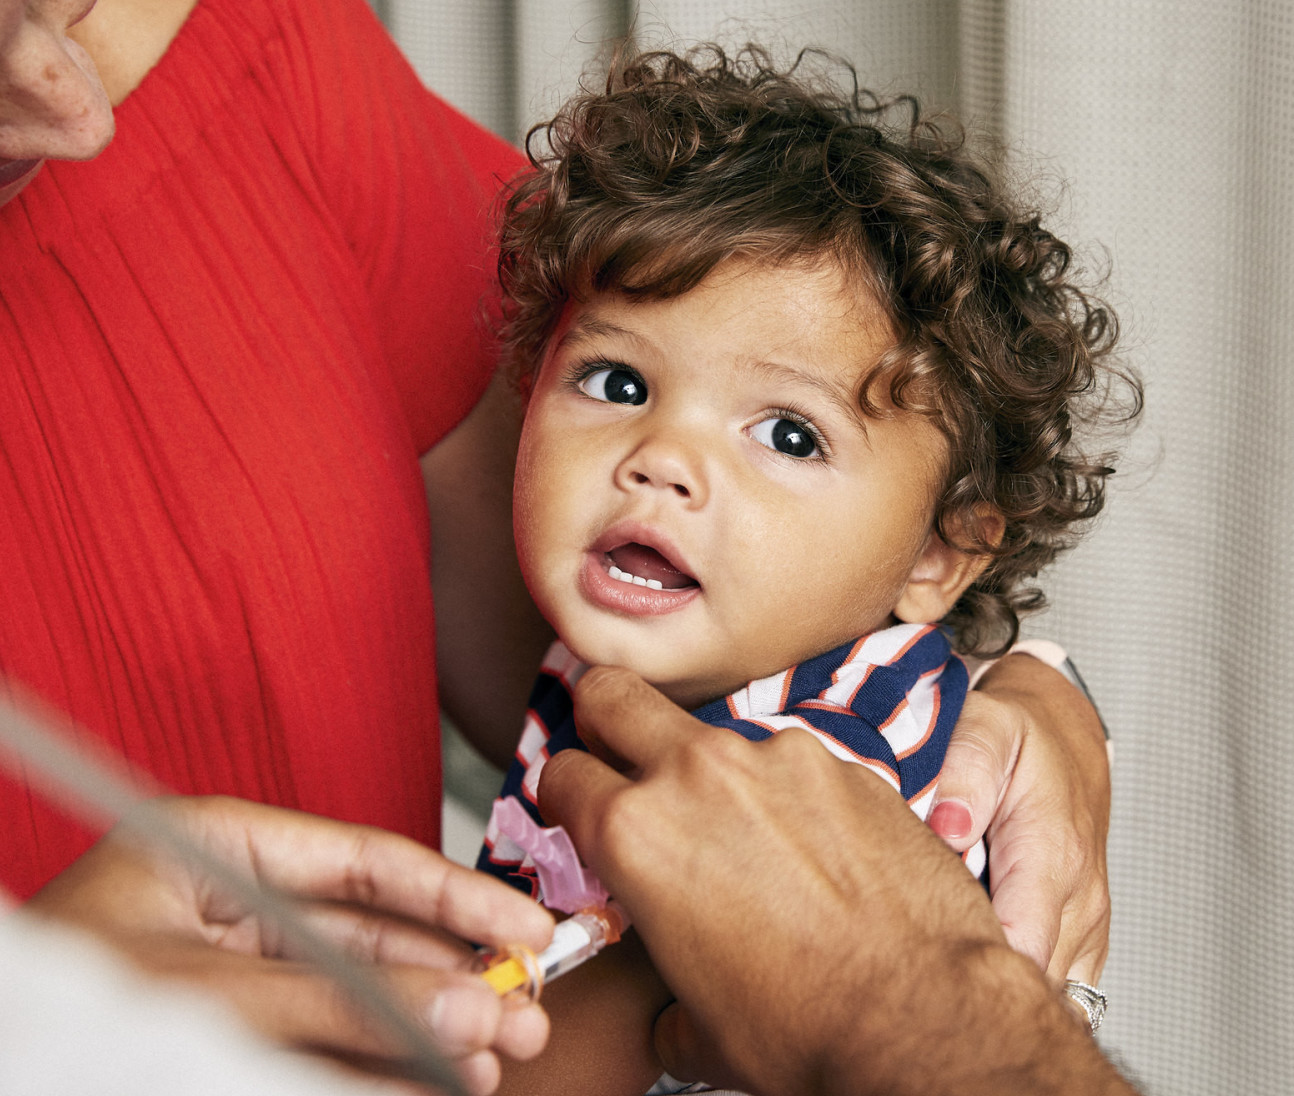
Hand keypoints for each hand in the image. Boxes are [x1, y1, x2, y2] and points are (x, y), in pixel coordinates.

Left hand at [25, 796, 553, 1094]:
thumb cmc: (53, 1009)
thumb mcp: (210, 993)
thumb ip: (340, 1002)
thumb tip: (462, 1007)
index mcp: (221, 849)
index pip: (368, 862)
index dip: (458, 894)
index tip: (528, 929)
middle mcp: (240, 904)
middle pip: (377, 930)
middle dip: (456, 971)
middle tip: (527, 1010)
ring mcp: (239, 972)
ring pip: (362, 994)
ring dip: (433, 1024)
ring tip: (497, 1056)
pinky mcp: (237, 1034)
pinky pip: (329, 1044)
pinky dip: (385, 1064)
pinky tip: (437, 1079)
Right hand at [538, 667, 1123, 1095]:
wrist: (924, 1017)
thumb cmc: (805, 1030)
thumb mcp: (696, 1024)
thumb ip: (662, 985)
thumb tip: (670, 1011)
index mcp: (637, 833)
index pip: (561, 771)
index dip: (566, 796)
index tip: (583, 813)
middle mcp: (697, 774)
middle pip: (613, 695)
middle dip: (603, 719)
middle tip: (621, 756)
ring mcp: (775, 756)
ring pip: (714, 737)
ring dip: (714, 776)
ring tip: (753, 841)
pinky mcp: (843, 761)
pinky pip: (793, 764)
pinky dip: (791, 796)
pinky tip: (819, 851)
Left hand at [928, 653, 1110, 982]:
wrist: (1062, 736)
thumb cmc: (1016, 735)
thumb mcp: (986, 730)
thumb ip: (966, 774)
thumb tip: (948, 827)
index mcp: (1054, 856)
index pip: (1021, 949)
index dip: (969, 969)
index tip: (917, 964)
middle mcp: (1081, 900)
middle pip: (1029, 984)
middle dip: (972, 988)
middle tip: (911, 972)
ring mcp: (1088, 925)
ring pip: (1045, 994)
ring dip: (992, 986)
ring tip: (935, 967)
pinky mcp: (1084, 938)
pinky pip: (1057, 988)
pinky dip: (1015, 984)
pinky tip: (970, 962)